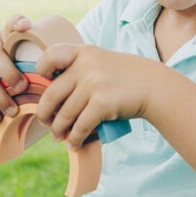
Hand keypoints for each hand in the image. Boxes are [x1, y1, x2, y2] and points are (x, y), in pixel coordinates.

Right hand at [0, 14, 31, 132]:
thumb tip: (62, 78)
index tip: (26, 26)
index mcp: (6, 37)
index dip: (16, 22)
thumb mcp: (25, 62)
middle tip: (23, 87)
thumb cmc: (17, 73)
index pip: (10, 24)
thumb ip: (38, 65)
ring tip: (12, 111)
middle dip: (8, 72)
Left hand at [36, 44, 155, 149]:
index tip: (45, 81)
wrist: (154, 86)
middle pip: (51, 94)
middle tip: (46, 123)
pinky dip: (75, 139)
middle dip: (45, 113)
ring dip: (59, 130)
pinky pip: (80, 126)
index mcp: (82, 52)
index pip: (50, 55)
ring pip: (64, 115)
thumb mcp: (99, 61)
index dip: (41, 69)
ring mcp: (93, 84)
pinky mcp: (102, 103)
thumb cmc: (124, 77)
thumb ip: (77, 69)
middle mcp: (85, 65)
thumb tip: (50, 99)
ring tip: (59, 136)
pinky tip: (74, 144)